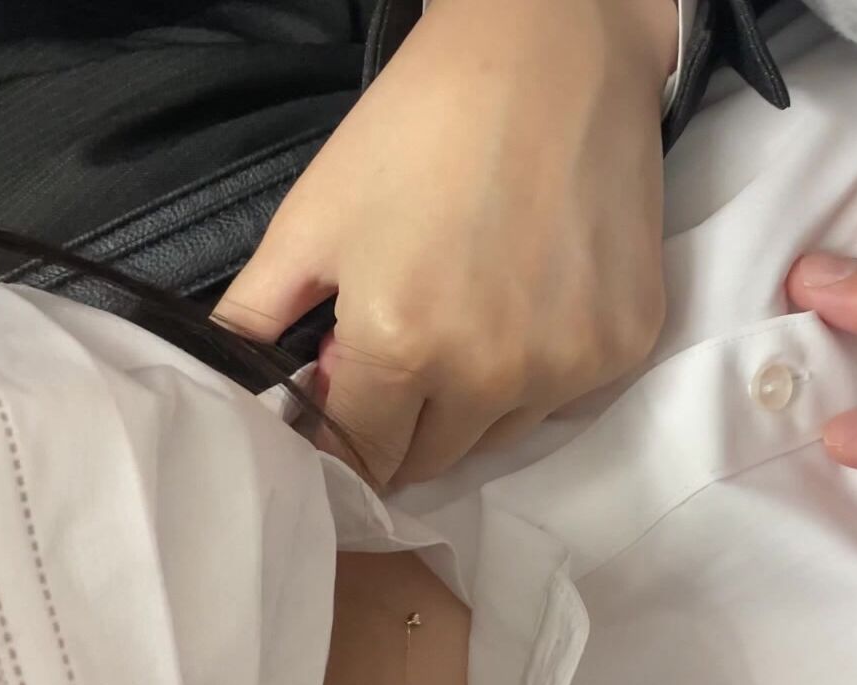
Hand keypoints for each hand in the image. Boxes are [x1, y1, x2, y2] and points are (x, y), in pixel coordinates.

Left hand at [216, 0, 676, 485]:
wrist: (552, 55)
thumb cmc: (419, 125)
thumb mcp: (311, 218)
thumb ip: (255, 320)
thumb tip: (230, 397)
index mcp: (403, 348)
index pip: (361, 455)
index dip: (339, 433)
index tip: (340, 396)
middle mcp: (492, 375)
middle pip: (432, 457)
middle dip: (403, 422)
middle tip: (402, 344)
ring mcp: (570, 365)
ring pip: (501, 432)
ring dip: (473, 401)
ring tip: (468, 312)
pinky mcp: (627, 344)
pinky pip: (565, 395)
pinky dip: (540, 368)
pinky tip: (528, 298)